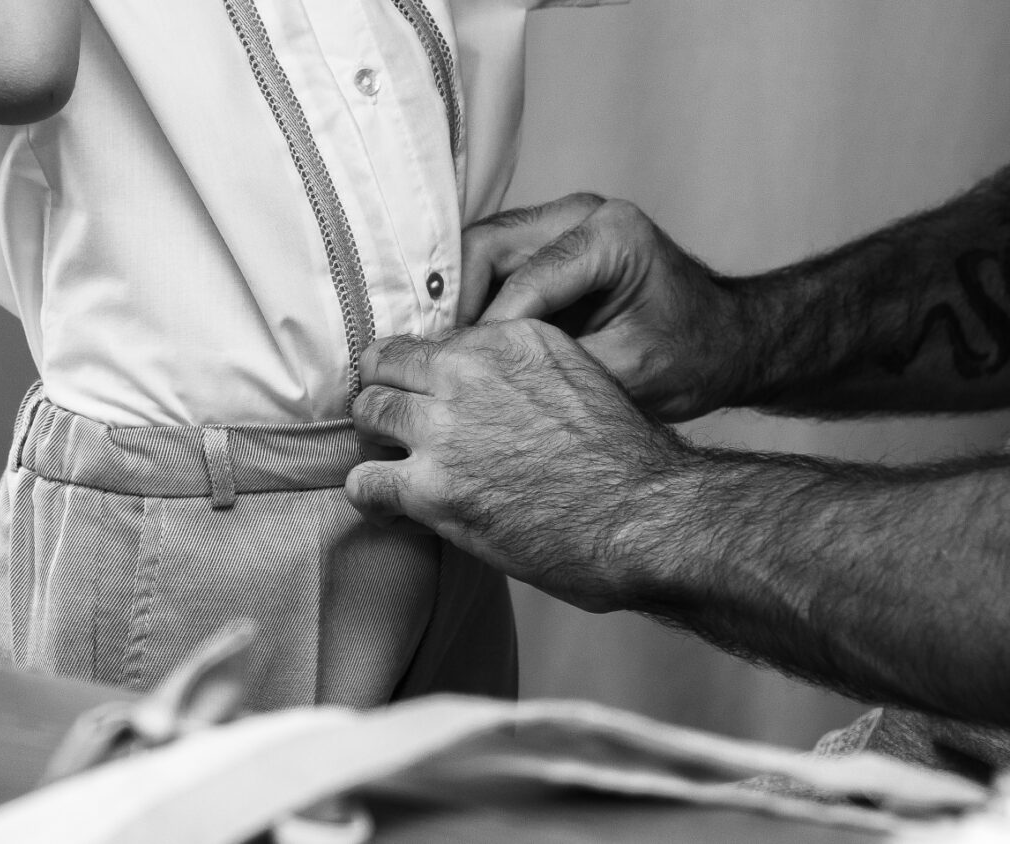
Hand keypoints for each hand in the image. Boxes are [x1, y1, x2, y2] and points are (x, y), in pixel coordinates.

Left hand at [346, 320, 694, 612]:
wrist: (646, 517)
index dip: (419, 374)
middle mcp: (468, 371)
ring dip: (379, 442)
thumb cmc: (624, 459)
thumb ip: (518, 371)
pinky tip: (398, 511)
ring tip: (400, 469)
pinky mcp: (432, 489)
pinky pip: (363, 483)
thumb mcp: (576, 377)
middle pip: (385, 368)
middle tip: (402, 433)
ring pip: (367, 414)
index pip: (428, 342)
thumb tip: (479, 386)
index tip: (425, 399)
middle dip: (390, 399)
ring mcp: (444, 429)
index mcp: (507, 337)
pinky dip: (372, 499)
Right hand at [461, 193, 753, 421]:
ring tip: (450, 358)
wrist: (723, 342)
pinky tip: (468, 345)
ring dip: (459, 304)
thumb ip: (559, 368)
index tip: (465, 380)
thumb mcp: (631, 373)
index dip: (487, 335)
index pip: (523, 282)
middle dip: (457, 309)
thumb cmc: (692, 357)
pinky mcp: (547, 243)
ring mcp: (561, 223)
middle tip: (444, 365)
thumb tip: (486, 376)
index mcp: (611, 235)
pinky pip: (491, 266)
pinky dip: (474, 302)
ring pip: (479, 254)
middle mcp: (581, 214)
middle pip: (485, 248)